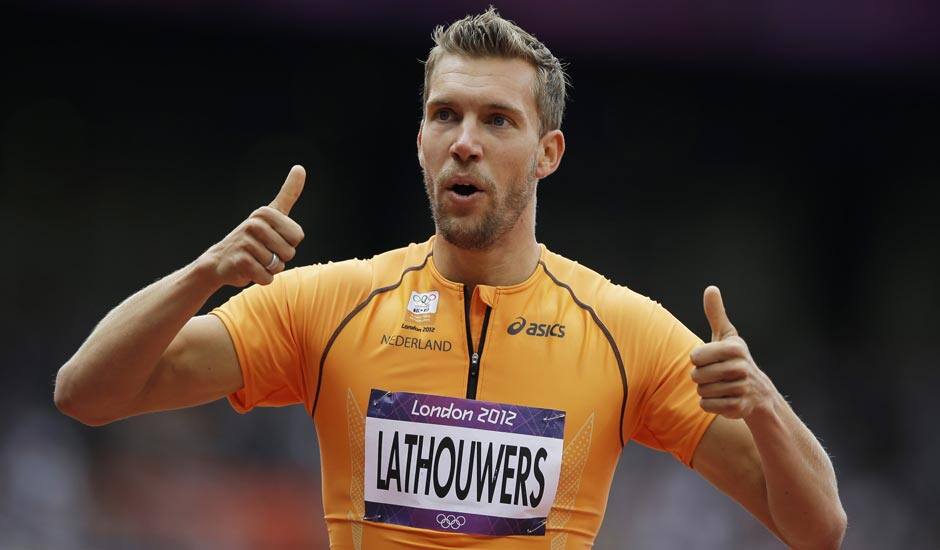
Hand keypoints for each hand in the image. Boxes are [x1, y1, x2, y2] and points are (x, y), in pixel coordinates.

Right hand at [199, 165, 305, 287]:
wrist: (220, 261)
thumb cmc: (253, 238)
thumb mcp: (271, 214)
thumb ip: (288, 193)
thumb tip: (300, 167)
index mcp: (266, 213)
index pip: (298, 236)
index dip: (289, 243)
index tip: (273, 238)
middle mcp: (255, 224)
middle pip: (289, 252)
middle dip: (279, 258)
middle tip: (262, 252)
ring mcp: (246, 242)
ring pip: (277, 266)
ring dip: (269, 269)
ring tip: (254, 260)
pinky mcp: (240, 261)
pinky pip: (266, 277)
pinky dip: (261, 279)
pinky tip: (248, 271)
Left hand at [690, 286, 775, 419]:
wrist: (757, 393)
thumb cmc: (733, 359)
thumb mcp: (726, 336)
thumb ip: (716, 314)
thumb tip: (711, 288)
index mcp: (735, 349)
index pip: (696, 356)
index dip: (698, 359)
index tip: (710, 359)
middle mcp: (741, 368)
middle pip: (697, 376)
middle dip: (700, 377)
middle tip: (714, 375)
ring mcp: (741, 389)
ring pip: (702, 391)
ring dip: (705, 391)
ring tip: (720, 386)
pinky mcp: (738, 408)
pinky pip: (707, 406)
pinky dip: (709, 404)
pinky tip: (722, 399)